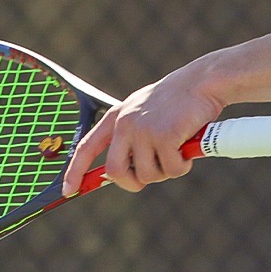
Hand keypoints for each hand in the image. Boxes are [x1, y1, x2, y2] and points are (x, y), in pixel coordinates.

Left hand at [59, 67, 224, 194]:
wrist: (202, 82)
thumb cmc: (177, 101)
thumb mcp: (145, 113)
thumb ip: (131, 136)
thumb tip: (121, 172)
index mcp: (116, 117)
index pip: (87, 147)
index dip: (75, 171)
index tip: (68, 190)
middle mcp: (125, 124)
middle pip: (115, 171)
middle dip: (131, 183)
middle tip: (147, 179)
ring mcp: (144, 130)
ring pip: (147, 174)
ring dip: (165, 171)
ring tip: (178, 153)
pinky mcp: (165, 136)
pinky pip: (172, 169)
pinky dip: (183, 166)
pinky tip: (189, 149)